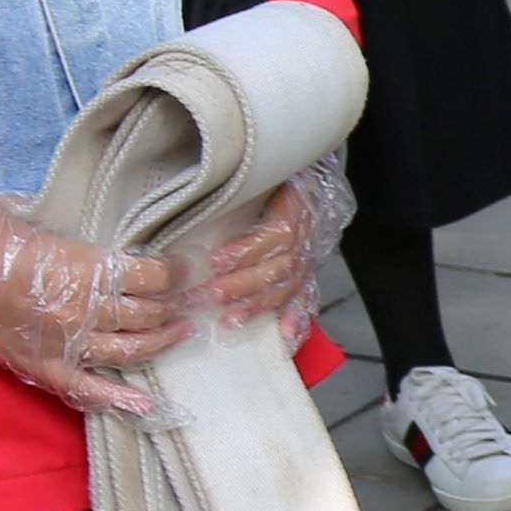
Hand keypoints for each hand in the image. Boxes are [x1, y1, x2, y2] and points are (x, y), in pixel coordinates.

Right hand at [0, 198, 191, 418]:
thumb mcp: (42, 220)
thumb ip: (79, 233)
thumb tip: (104, 228)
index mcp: (87, 270)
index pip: (152, 277)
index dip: (178, 273)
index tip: (189, 267)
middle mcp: (84, 311)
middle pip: (147, 314)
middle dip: (176, 306)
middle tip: (192, 299)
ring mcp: (65, 344)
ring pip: (130, 350)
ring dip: (162, 342)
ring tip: (181, 332)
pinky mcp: (44, 367)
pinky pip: (88, 389)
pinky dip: (119, 399)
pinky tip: (146, 402)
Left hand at [193, 160, 352, 332]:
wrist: (312, 180)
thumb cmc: (283, 178)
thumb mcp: (263, 175)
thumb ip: (238, 189)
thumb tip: (198, 197)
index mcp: (293, 212)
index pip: (272, 236)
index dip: (245, 250)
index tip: (216, 260)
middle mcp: (303, 240)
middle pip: (274, 269)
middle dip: (240, 286)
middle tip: (209, 295)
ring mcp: (307, 260)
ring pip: (284, 288)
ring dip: (257, 306)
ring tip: (230, 319)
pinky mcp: (308, 274)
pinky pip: (305, 299)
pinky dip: (296, 319)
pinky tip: (287, 335)